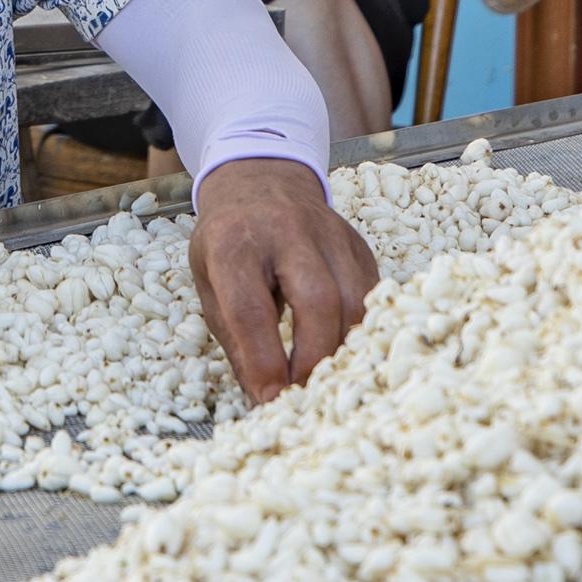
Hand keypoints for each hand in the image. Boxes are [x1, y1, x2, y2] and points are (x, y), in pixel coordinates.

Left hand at [188, 159, 379, 401]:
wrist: (260, 180)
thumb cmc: (229, 241)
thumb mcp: (211, 284)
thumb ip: (237, 341)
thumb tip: (263, 400)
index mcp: (235, 242)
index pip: (252, 307)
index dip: (264, 359)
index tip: (270, 399)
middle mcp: (287, 232)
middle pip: (318, 300)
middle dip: (314, 359)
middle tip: (304, 396)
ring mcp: (330, 235)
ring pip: (354, 301)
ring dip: (342, 352)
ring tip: (324, 382)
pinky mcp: (359, 246)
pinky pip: (371, 297)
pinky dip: (360, 332)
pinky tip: (343, 352)